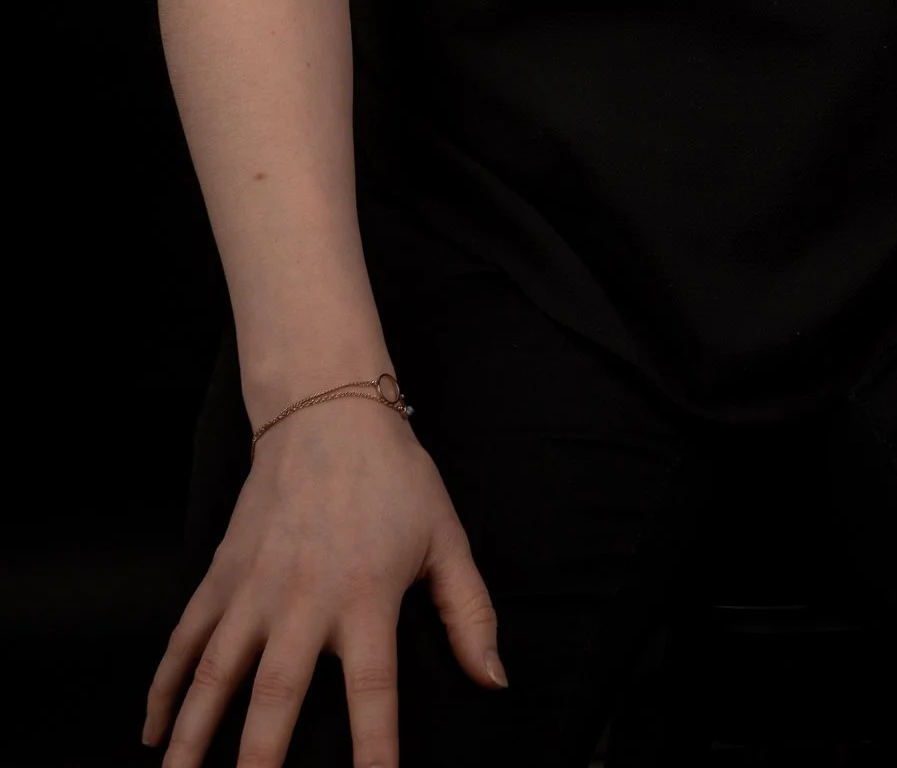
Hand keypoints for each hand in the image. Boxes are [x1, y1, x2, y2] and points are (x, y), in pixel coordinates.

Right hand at [142, 398, 506, 765]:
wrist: (327, 412)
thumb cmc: (395, 478)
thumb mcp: (447, 539)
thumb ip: (470, 615)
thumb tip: (494, 680)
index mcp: (367, 597)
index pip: (373, 693)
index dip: (374, 751)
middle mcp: (305, 600)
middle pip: (277, 696)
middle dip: (260, 760)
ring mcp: (255, 588)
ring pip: (215, 675)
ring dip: (194, 737)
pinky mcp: (222, 575)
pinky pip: (186, 638)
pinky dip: (163, 687)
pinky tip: (153, 731)